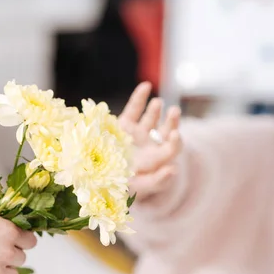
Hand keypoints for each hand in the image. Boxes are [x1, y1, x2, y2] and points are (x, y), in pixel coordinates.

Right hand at [119, 82, 182, 200]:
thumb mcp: (141, 187)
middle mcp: (149, 145)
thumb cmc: (124, 186)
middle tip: (174, 112)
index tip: (174, 135)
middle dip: (172, 122)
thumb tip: (175, 169)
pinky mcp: (123, 125)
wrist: (99, 178)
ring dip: (155, 110)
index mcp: (156, 159)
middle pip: (165, 131)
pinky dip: (139, 97)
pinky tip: (146, 86)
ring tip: (158, 103)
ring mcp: (137, 133)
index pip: (171, 148)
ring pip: (151, 118)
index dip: (174, 142)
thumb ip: (158, 181)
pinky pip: (133, 109)